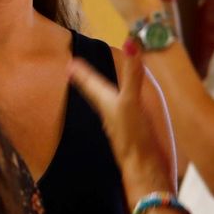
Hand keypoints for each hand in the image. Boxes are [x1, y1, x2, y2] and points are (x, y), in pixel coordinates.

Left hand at [69, 39, 175, 194]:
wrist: (145, 171)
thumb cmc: (132, 137)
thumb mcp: (131, 101)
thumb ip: (132, 74)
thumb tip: (129, 42)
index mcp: (106, 103)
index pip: (90, 83)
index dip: (82, 72)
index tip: (69, 63)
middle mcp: (111, 113)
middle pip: (96, 92)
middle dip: (89, 81)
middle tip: (76, 70)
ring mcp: (123, 124)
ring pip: (110, 103)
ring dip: (104, 92)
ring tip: (100, 85)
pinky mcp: (136, 133)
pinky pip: (126, 114)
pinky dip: (124, 105)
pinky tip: (127, 109)